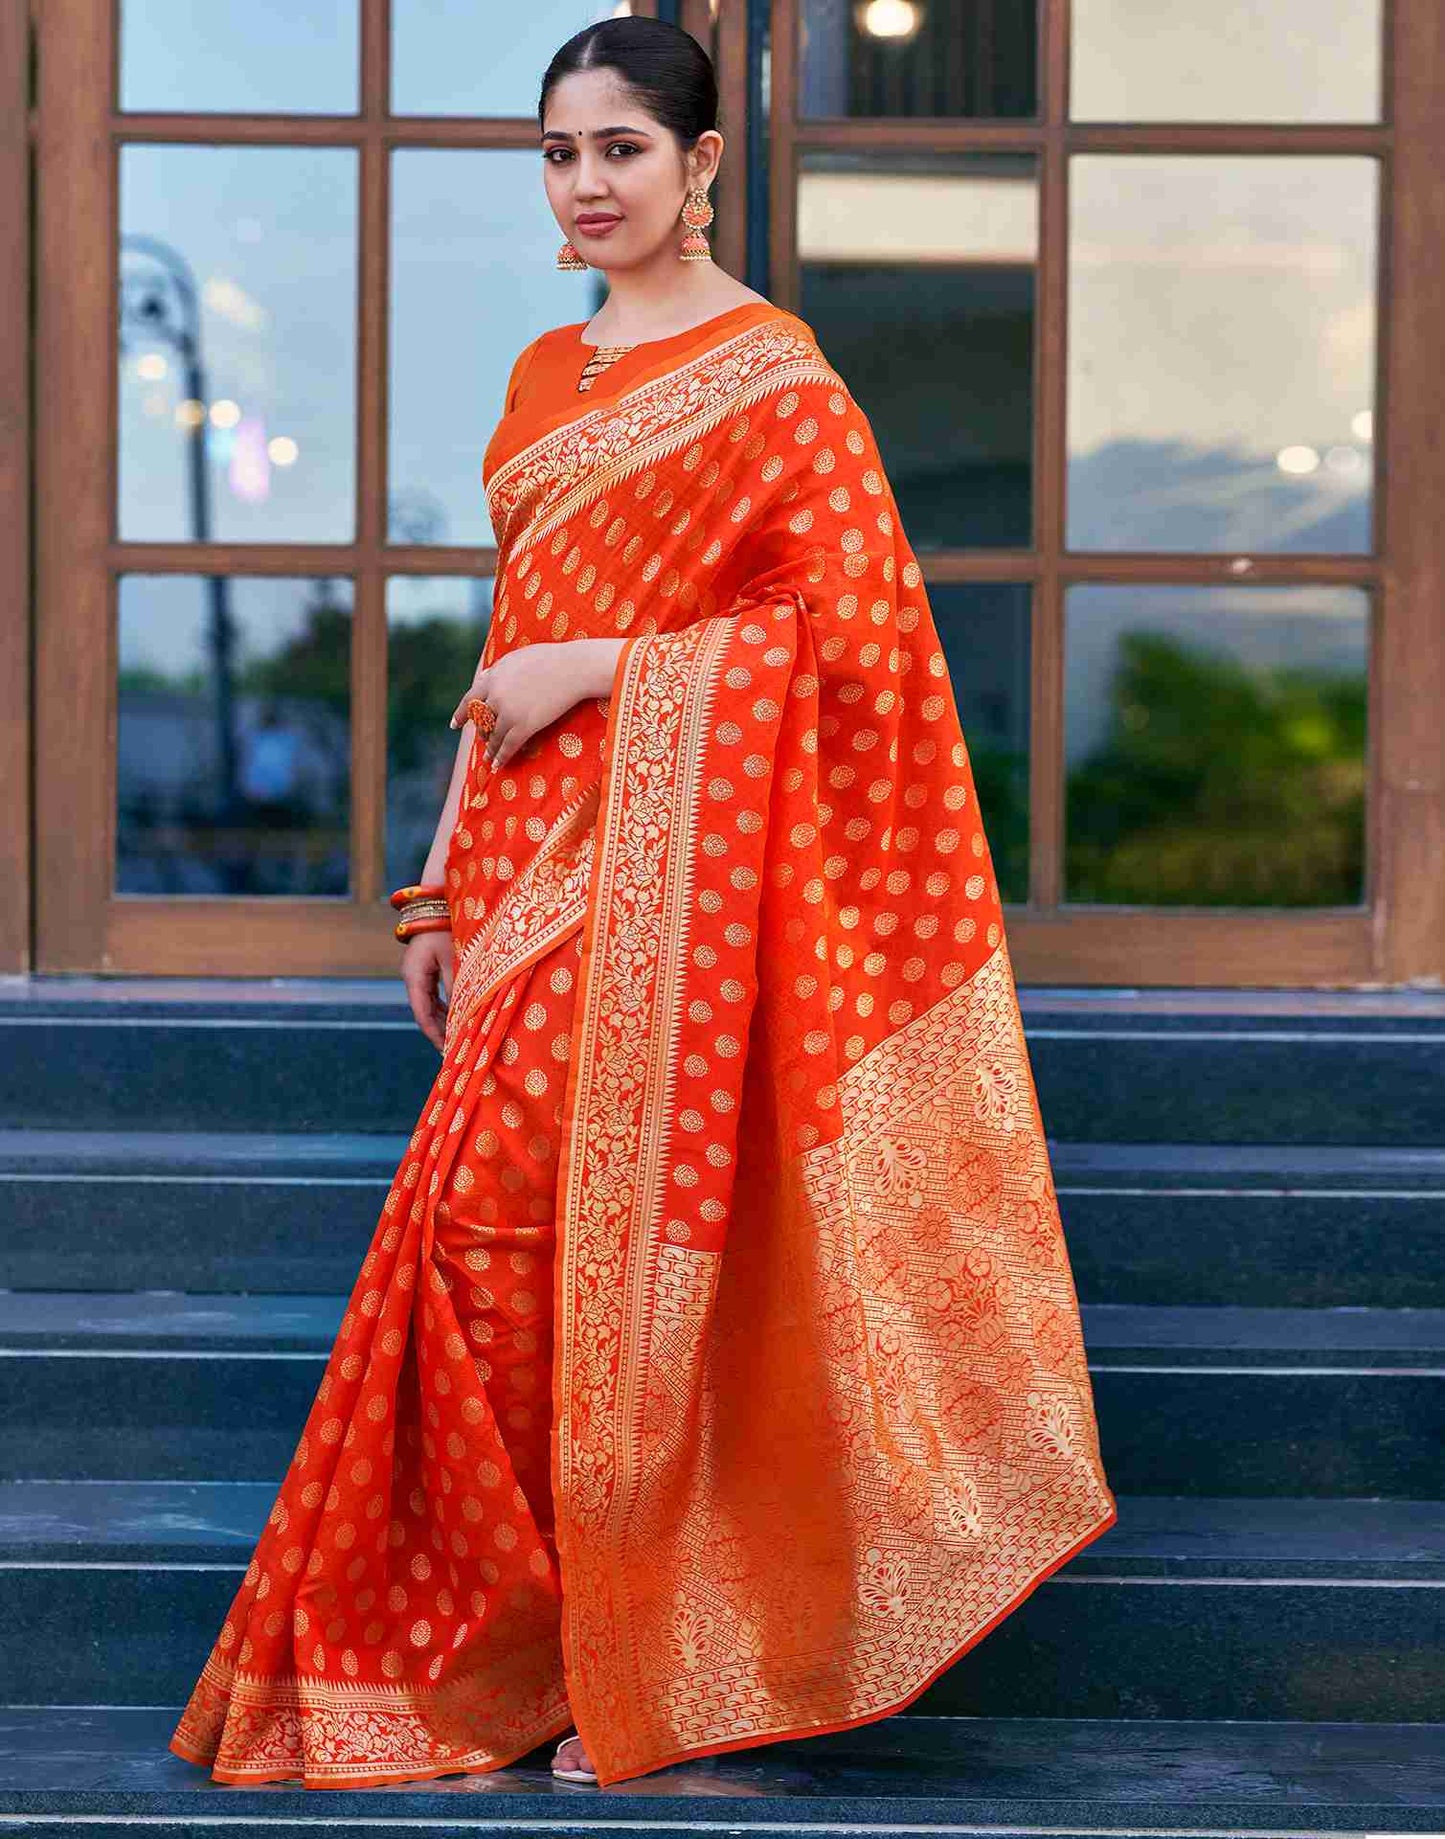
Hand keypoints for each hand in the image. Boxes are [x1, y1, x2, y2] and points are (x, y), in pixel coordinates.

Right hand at [399, 928, 452, 1052]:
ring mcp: (419, 971)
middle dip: (440, 1032)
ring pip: (430, 1003)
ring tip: (458, 1039)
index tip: (447, 1052)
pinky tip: (457, 1018)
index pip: (423, 1014)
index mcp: (414, 976)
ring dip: (443, 1020)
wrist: (440, 900)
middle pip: (424, 1012)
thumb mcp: (455, 960)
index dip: (435, 1035)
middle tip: (456, 1051)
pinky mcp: (427, 966)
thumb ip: (457, 988)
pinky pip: (435, 993)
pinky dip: (446, 1006)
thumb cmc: (448, 927)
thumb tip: (463, 1017)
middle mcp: (412, 976)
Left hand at [449, 638, 624, 773]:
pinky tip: (497, 765)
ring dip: (490, 749)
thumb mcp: (516, 658)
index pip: (469, 700)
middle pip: (482, 721)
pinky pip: (508, 746)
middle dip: (482, 733)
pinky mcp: (525, 725)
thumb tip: (484, 676)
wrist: (572, 668)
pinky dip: (501, 757)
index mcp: (492, 678)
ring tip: (489, 758)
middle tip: (484, 741)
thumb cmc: (549, 658)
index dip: (461, 715)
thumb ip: (497, 669)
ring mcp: (509, 712)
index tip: (455, 725)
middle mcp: (496, 696)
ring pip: (494, 736)